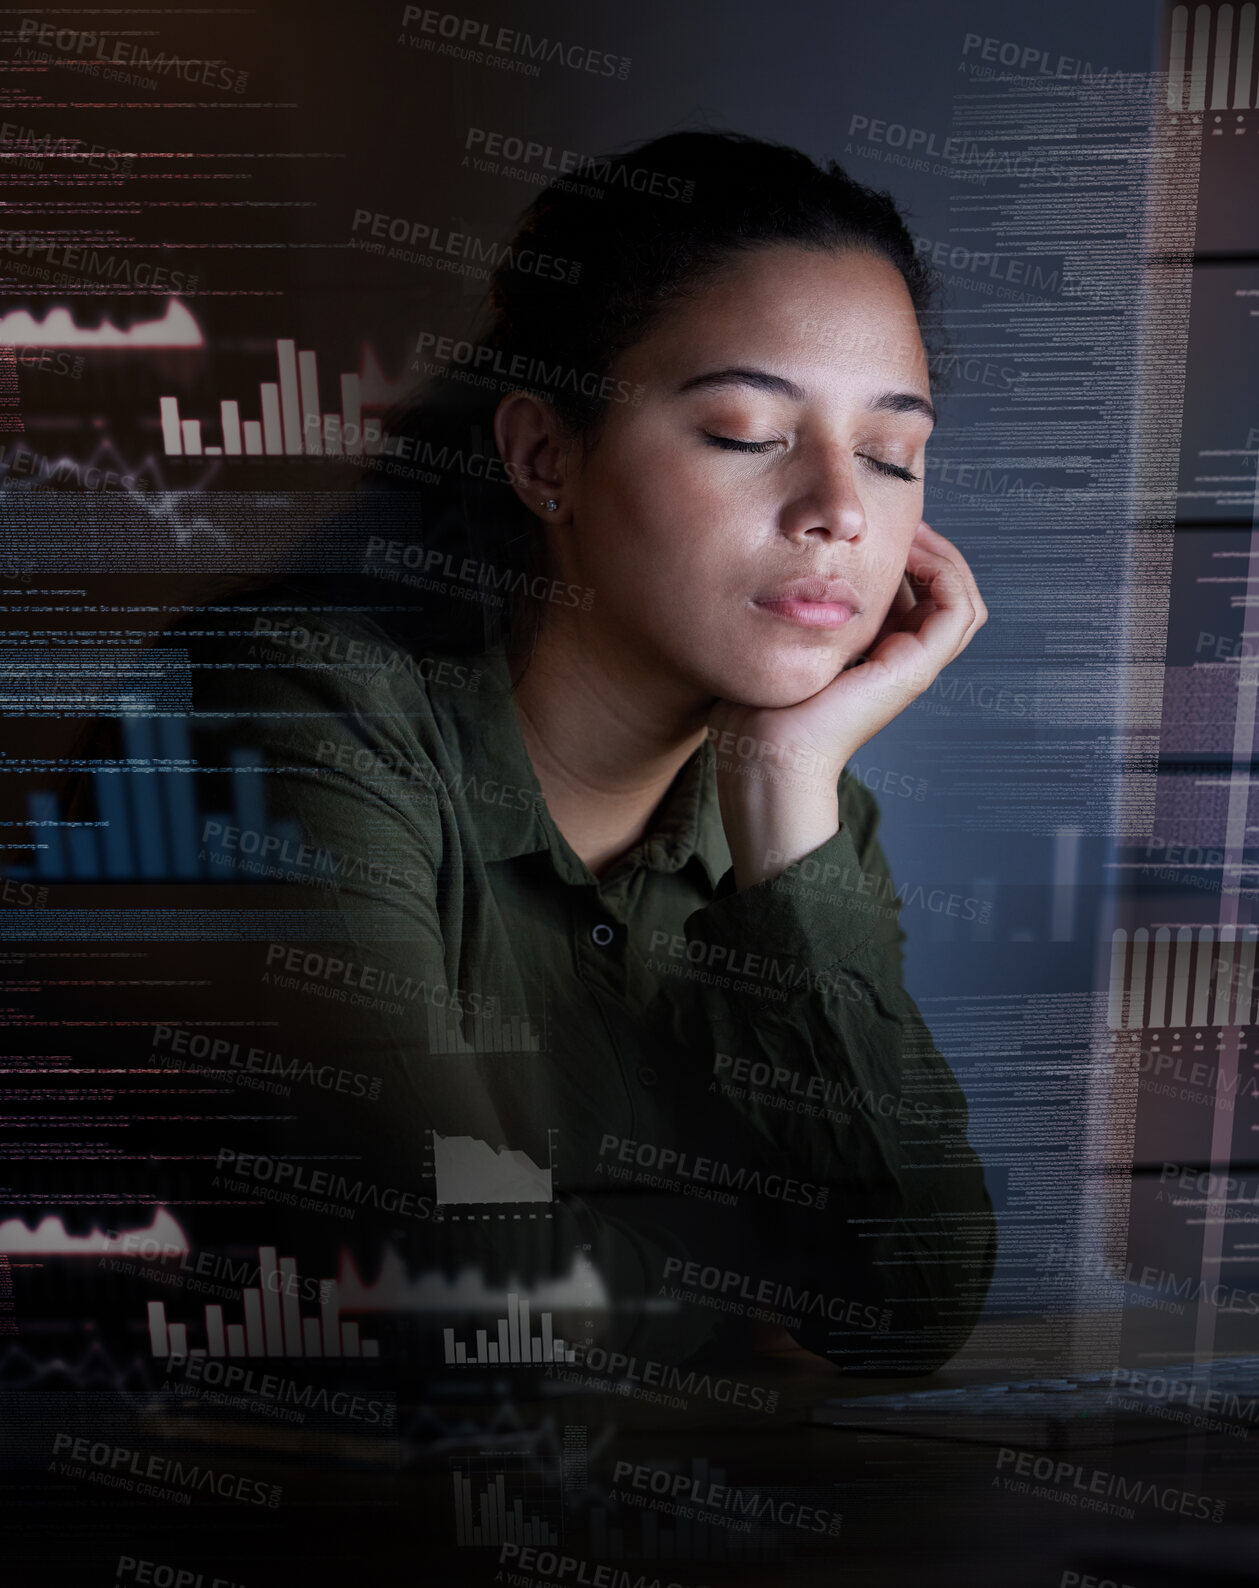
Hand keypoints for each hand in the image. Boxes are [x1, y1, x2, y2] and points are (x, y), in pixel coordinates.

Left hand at [710, 521, 986, 886]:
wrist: (765, 756)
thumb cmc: (756, 711)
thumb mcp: (776, 644)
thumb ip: (790, 612)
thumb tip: (775, 569)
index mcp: (870, 654)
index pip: (910, 592)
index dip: (903, 551)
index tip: (871, 522)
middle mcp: (897, 659)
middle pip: (940, 591)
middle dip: (928, 546)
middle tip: (900, 515)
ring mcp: (910, 666)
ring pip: (960, 598)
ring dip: (944, 556)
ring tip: (913, 528)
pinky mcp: (913, 669)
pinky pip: (959, 610)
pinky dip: (947, 574)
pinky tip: (911, 550)